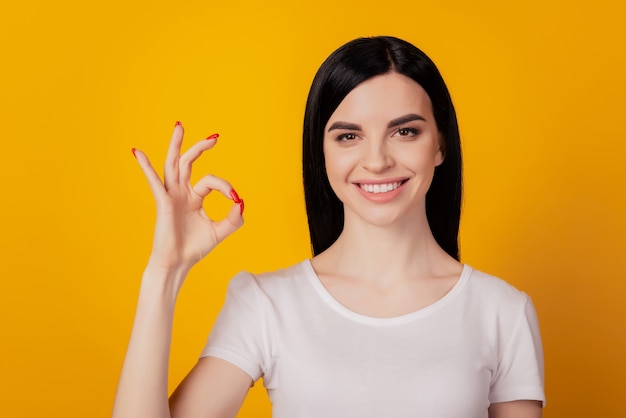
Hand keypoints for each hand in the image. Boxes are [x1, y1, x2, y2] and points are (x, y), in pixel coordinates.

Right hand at [132, 122, 243, 277]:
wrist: (177, 264)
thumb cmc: (194, 248)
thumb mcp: (220, 231)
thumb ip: (234, 218)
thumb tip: (241, 201)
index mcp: (194, 197)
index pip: (211, 181)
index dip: (225, 187)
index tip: (235, 199)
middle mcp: (181, 193)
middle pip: (188, 163)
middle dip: (200, 147)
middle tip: (215, 137)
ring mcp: (171, 196)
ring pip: (173, 164)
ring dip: (176, 145)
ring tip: (179, 125)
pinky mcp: (163, 203)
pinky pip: (154, 182)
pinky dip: (146, 167)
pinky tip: (138, 152)